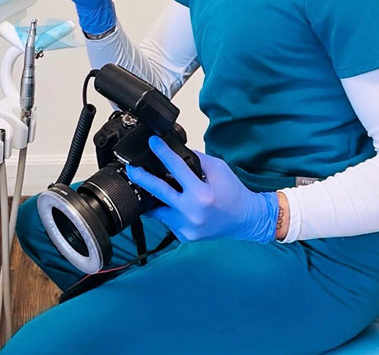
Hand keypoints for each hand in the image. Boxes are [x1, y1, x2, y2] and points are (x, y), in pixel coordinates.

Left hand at [126, 136, 278, 243]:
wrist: (246, 219)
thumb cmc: (233, 192)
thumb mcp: (218, 168)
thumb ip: (196, 160)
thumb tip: (175, 152)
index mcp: (201, 194)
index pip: (175, 167)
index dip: (161, 152)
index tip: (152, 142)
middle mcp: (192, 212)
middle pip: (158, 192)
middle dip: (141, 178)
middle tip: (131, 168)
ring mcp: (186, 227)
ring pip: (159, 210)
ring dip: (154, 198)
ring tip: (147, 187)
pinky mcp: (184, 236)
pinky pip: (168, 221)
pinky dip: (168, 211)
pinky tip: (172, 203)